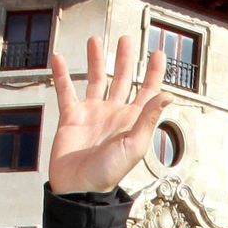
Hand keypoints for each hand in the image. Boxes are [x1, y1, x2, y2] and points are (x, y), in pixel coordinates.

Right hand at [48, 34, 170, 194]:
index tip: (158, 53)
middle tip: (126, 39)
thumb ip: (149, 118)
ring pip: (94, 80)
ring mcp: (92, 114)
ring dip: (95, 60)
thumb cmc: (109, 173)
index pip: (147, 90)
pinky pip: (66, 91)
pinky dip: (61, 75)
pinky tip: (59, 59)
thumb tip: (168, 94)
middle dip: (124, 59)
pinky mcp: (71, 117)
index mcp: (133, 119)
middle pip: (121, 79)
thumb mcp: (134, 144)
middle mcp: (114, 113)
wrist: (79, 188)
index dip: (154, 72)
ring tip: (95, 40)